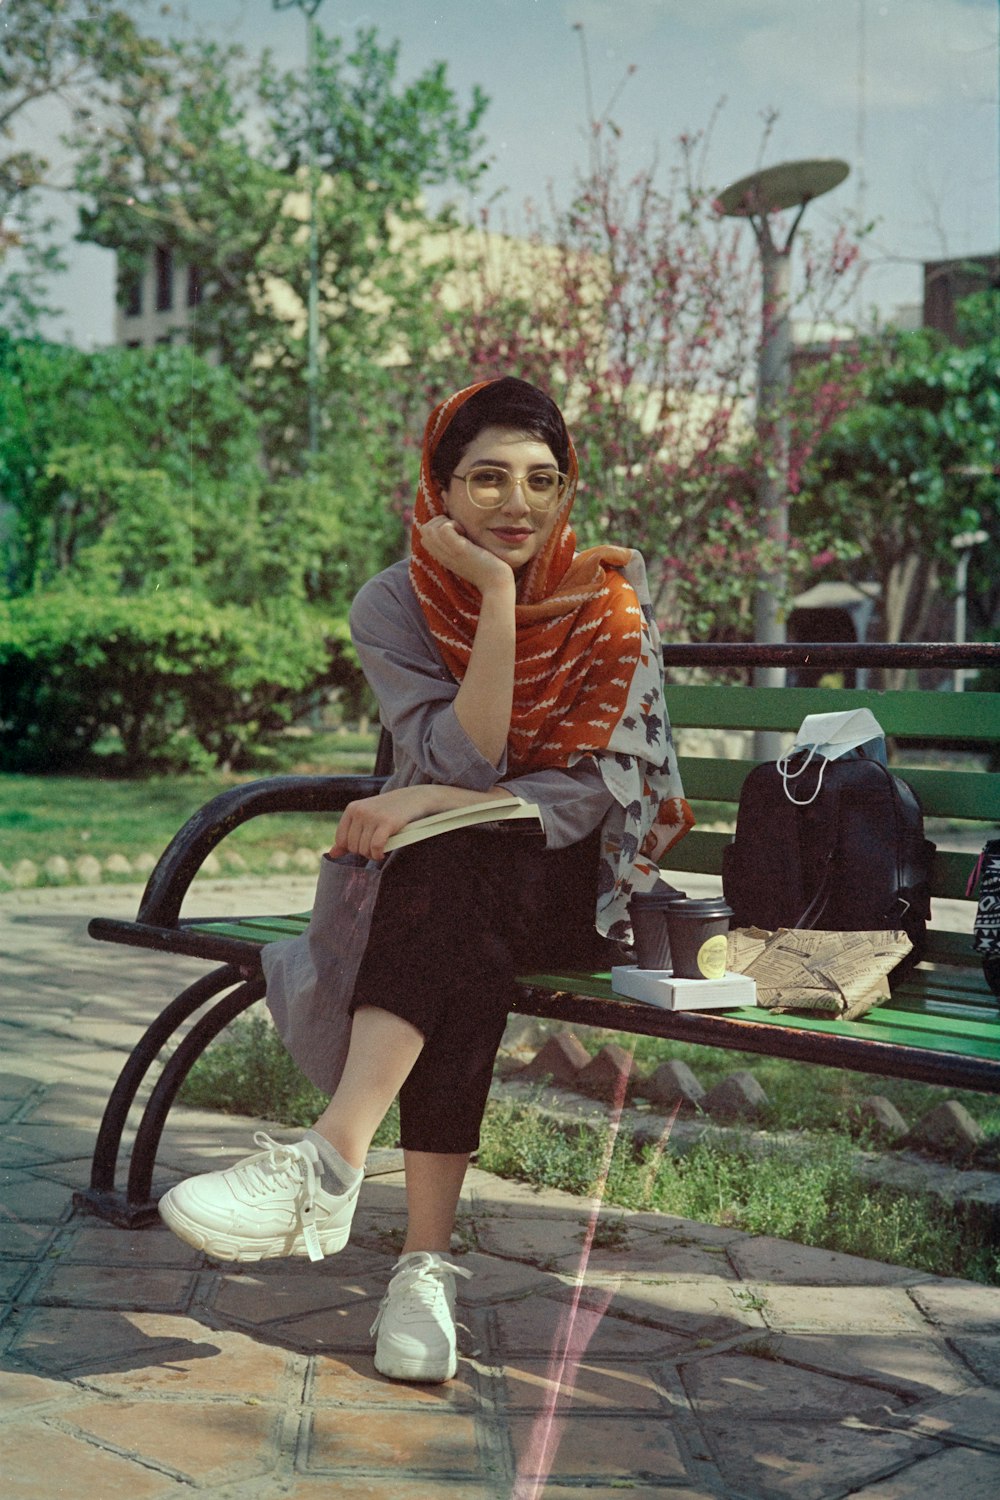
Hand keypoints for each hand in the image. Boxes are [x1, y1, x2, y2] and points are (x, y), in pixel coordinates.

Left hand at [330, 784, 452, 862]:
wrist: (413, 799)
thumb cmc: (388, 811)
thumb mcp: (365, 819)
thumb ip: (348, 835)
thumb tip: (332, 854)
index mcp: (352, 809)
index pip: (341, 839)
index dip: (351, 848)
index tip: (364, 846)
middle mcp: (360, 811)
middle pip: (352, 846)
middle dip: (363, 852)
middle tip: (375, 847)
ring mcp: (373, 816)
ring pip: (364, 849)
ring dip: (372, 854)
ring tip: (380, 849)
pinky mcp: (387, 823)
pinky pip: (375, 847)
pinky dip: (378, 854)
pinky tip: (383, 853)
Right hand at [418, 516, 514, 594]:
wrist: (497, 583)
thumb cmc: (488, 569)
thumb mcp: (469, 556)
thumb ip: (460, 546)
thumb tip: (461, 530)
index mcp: (443, 557)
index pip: (424, 536)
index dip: (437, 526)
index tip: (455, 531)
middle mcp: (442, 555)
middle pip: (424, 530)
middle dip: (440, 521)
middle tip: (458, 529)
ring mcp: (449, 553)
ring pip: (429, 528)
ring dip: (445, 522)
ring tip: (461, 531)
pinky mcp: (459, 550)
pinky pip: (444, 529)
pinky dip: (453, 525)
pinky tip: (465, 533)